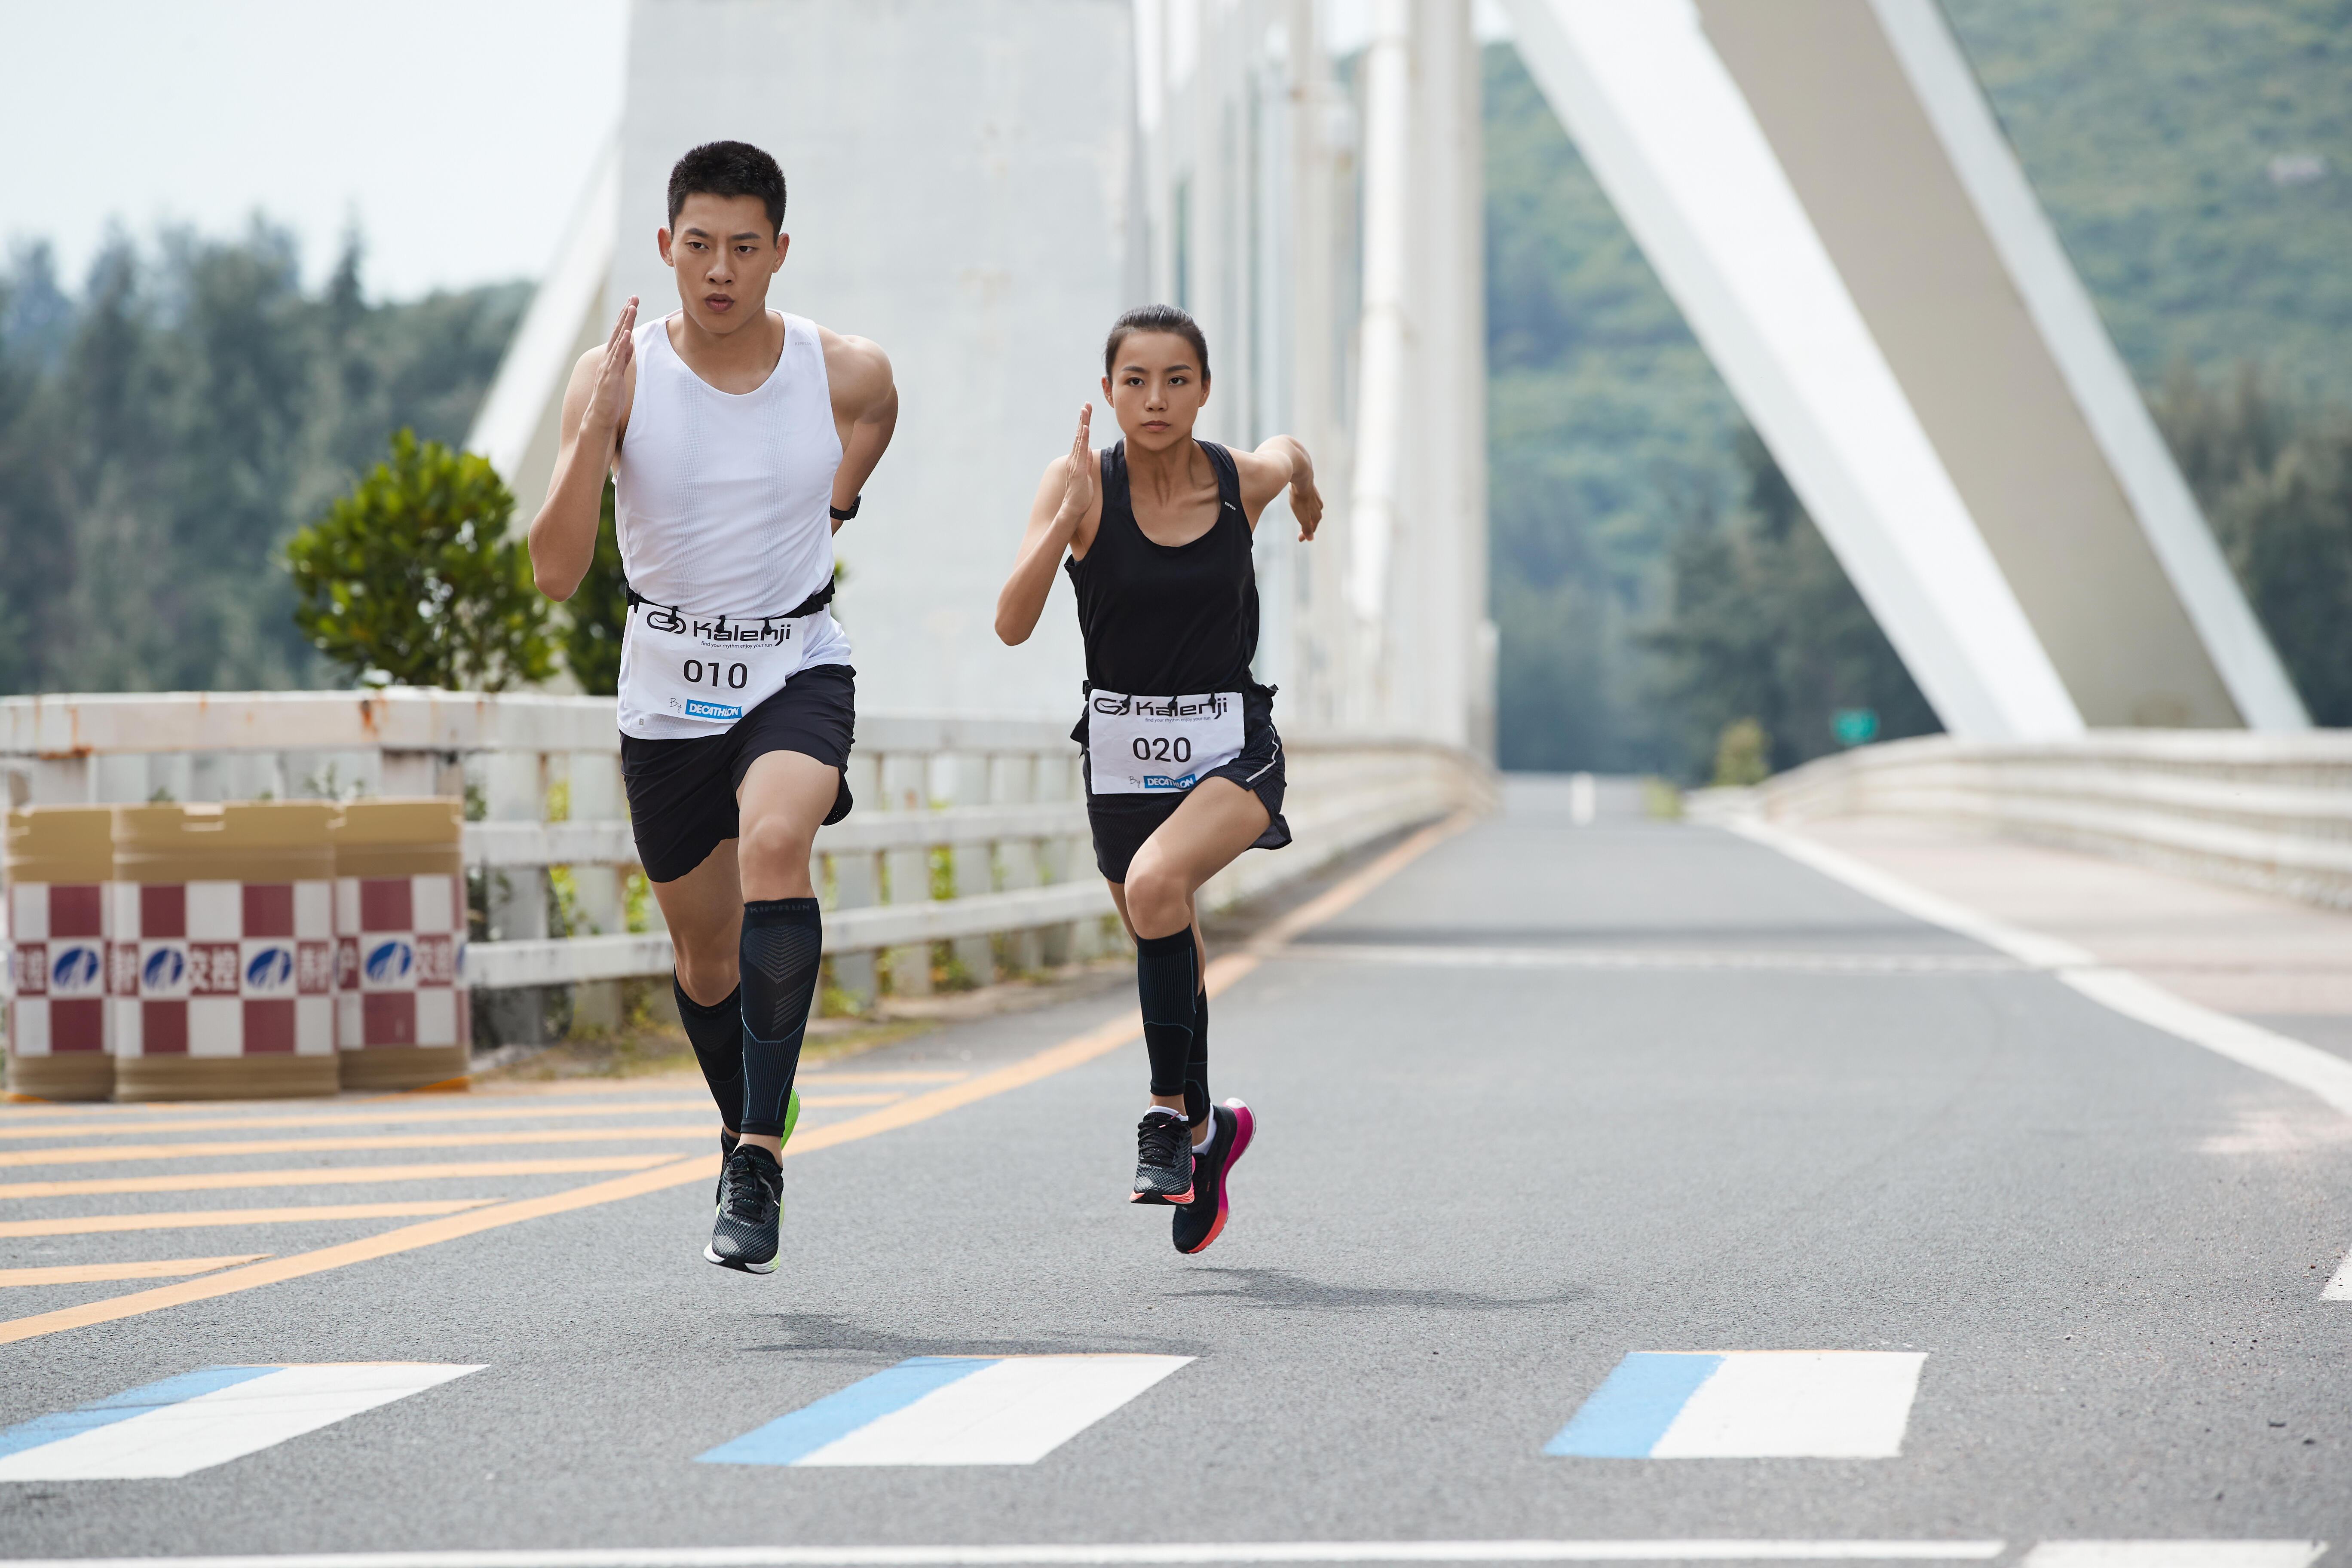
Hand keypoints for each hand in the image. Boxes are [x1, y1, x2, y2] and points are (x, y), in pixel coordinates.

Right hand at [581, 296, 638, 440]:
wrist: (600, 417)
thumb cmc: (611, 397)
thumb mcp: (620, 372)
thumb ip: (624, 357)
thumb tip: (630, 342)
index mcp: (612, 358)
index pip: (619, 333)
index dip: (625, 318)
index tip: (632, 302)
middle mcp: (608, 358)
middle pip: (618, 331)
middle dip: (626, 313)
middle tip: (634, 297)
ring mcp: (608, 366)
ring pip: (617, 340)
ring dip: (624, 323)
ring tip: (631, 308)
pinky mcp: (610, 376)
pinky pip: (617, 358)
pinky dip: (621, 345)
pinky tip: (626, 334)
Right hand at [1055, 404, 1094, 528]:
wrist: (1074, 508)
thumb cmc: (1080, 494)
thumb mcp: (1086, 475)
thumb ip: (1086, 462)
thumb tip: (1087, 452)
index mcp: (1076, 458)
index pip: (1081, 437)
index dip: (1084, 423)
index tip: (1087, 410)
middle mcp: (1073, 458)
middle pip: (1079, 434)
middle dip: (1083, 418)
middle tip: (1086, 404)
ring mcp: (1074, 462)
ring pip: (1079, 439)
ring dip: (1082, 424)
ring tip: (1085, 410)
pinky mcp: (1077, 468)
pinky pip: (1081, 450)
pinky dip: (1083, 438)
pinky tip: (1085, 428)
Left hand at [1291, 467, 1323, 541]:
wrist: (1301, 478)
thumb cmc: (1300, 499)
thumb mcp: (1303, 516)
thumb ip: (1306, 528)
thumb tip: (1310, 539)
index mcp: (1317, 514)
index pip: (1312, 528)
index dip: (1306, 534)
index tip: (1299, 539)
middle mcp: (1319, 506)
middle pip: (1313, 519)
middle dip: (1308, 526)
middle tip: (1301, 532)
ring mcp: (1315, 497)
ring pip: (1312, 509)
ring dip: (1307, 515)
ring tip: (1302, 518)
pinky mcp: (1310, 489)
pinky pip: (1308, 500)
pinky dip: (1305, 505)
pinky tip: (1302, 503)